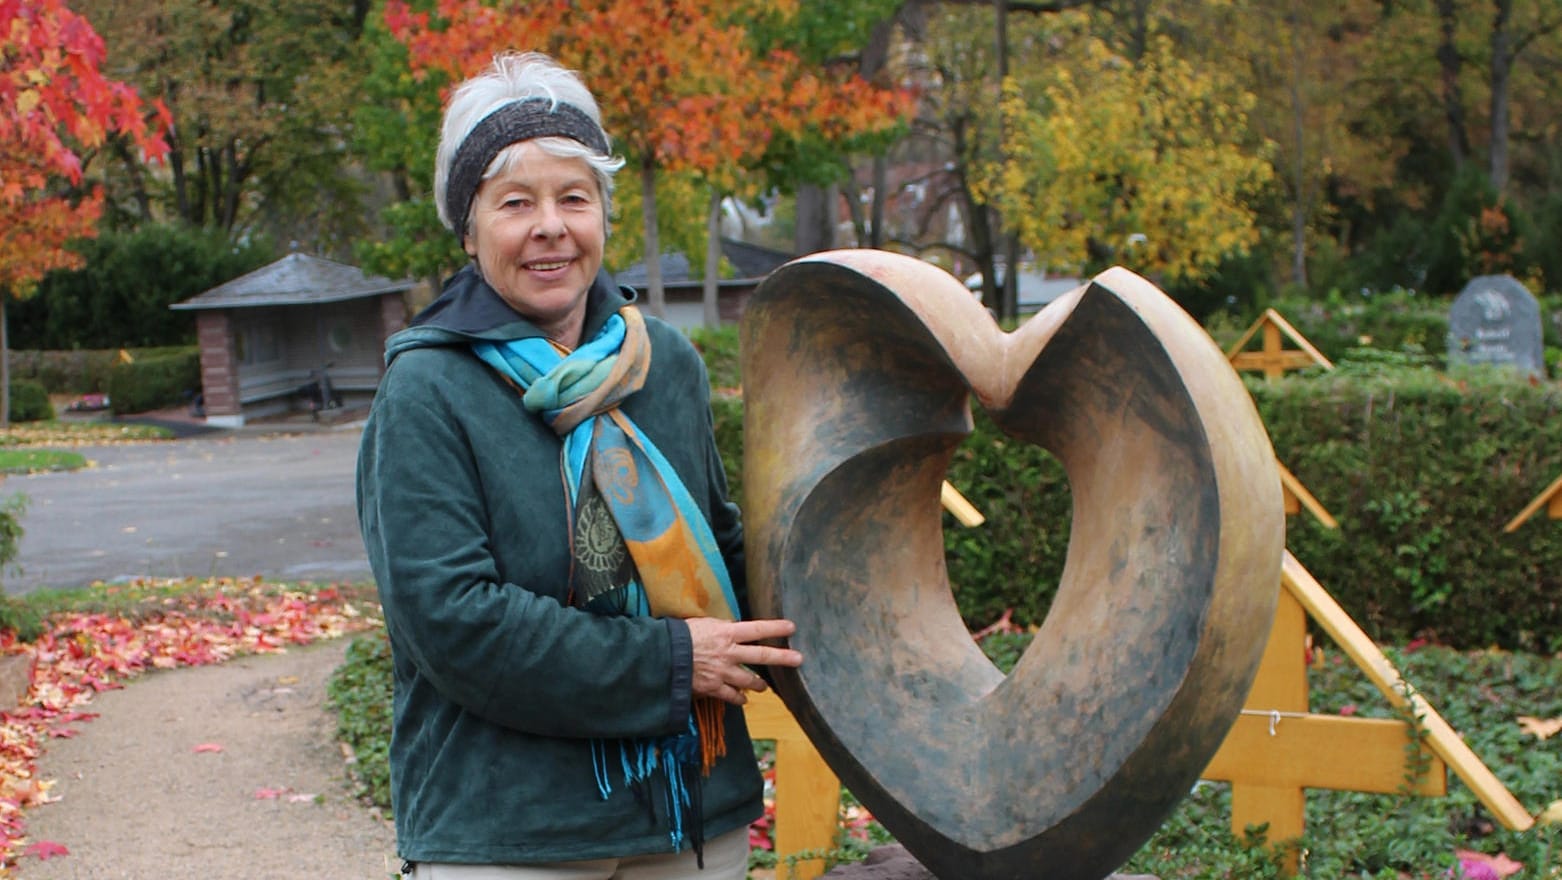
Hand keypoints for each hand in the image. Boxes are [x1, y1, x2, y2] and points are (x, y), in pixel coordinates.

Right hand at [686, 617, 802, 704]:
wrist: (662, 657)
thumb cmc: (679, 636)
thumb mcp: (702, 624)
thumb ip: (720, 628)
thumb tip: (731, 628)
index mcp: (726, 633)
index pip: (757, 629)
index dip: (775, 628)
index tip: (792, 628)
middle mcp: (729, 653)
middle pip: (762, 656)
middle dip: (782, 658)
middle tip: (798, 659)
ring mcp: (723, 672)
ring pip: (749, 681)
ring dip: (759, 684)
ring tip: (764, 687)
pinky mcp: (713, 688)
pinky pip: (731, 696)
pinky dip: (739, 698)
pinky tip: (743, 699)